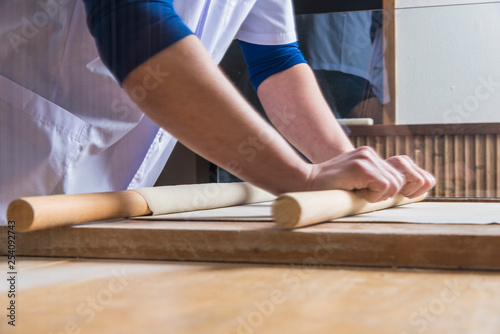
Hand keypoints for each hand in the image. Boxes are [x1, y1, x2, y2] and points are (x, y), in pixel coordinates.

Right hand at [307, 146, 433, 201]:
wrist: (306, 183)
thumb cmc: (330, 188)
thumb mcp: (357, 181)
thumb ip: (375, 180)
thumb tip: (404, 191)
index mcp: (370, 156)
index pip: (399, 172)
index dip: (395, 189)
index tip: (379, 195)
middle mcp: (369, 153)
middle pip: (399, 180)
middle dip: (384, 194)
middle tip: (361, 194)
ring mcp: (365, 157)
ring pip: (394, 184)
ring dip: (377, 195)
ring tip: (357, 192)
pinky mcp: (361, 166)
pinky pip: (384, 186)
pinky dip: (373, 195)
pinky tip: (356, 192)